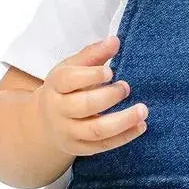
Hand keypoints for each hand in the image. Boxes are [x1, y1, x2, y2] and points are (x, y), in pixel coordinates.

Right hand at [38, 35, 148, 155]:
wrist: (46, 120)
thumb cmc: (66, 87)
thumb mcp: (73, 66)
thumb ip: (94, 53)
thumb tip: (115, 40)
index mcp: (55, 84)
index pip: (69, 80)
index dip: (90, 75)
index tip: (110, 71)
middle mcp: (58, 110)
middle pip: (83, 106)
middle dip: (109, 97)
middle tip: (126, 87)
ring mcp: (68, 132)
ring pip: (95, 130)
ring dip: (123, 122)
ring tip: (143, 110)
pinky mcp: (78, 148)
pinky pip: (103, 146)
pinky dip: (124, 137)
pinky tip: (141, 126)